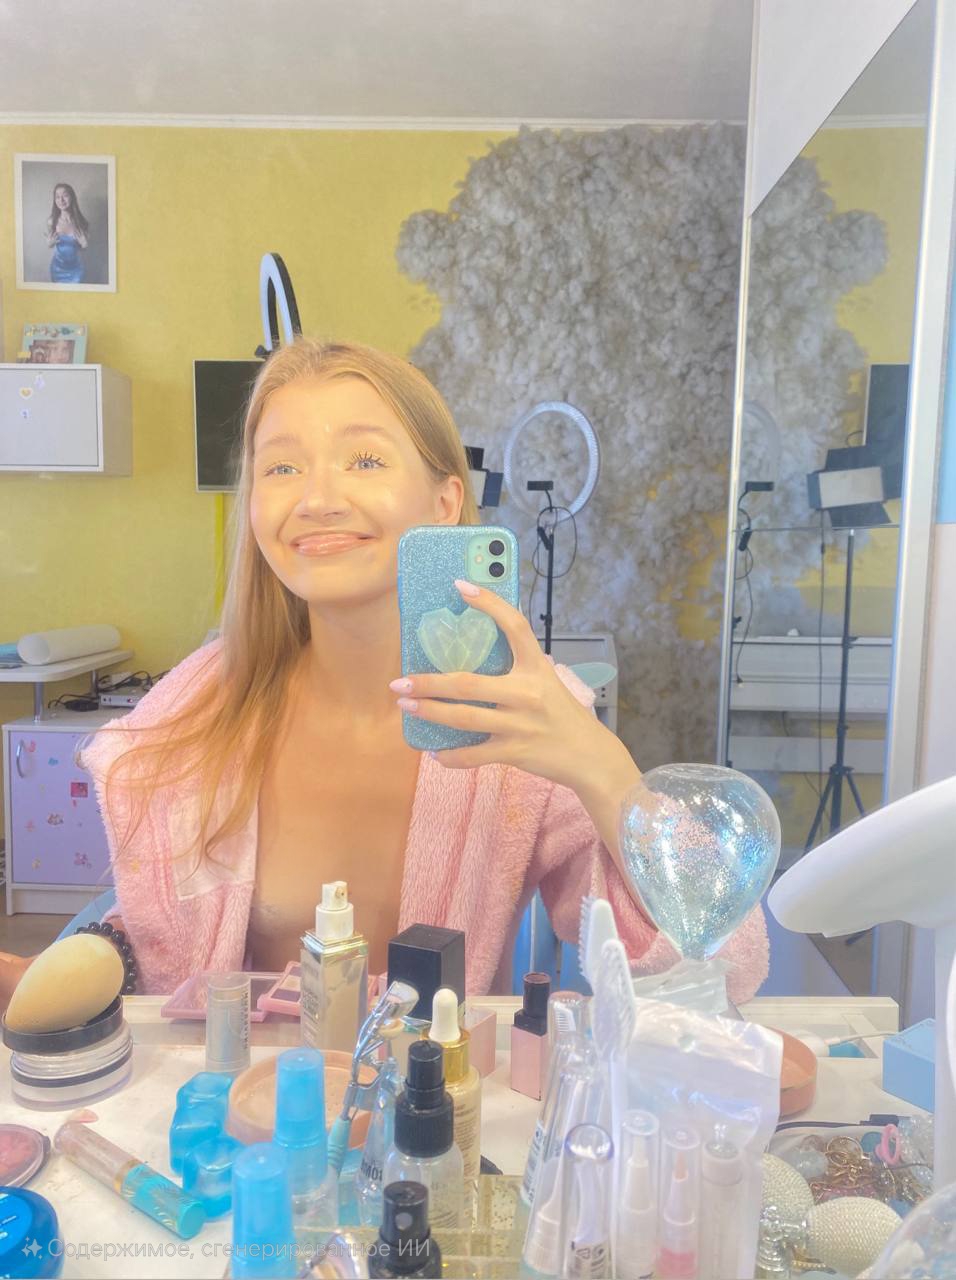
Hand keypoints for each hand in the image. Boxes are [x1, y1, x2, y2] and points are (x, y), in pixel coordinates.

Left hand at [389, 579, 638, 797]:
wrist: (589, 755)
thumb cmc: (561, 714)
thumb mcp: (546, 682)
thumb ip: (516, 669)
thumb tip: (472, 655)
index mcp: (536, 667)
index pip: (514, 626)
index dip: (489, 603)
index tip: (460, 586)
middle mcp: (527, 692)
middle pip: (469, 683)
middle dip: (429, 682)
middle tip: (400, 680)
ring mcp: (520, 724)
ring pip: (464, 718)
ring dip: (430, 712)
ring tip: (406, 705)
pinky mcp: (515, 751)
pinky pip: (474, 755)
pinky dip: (451, 756)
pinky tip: (435, 752)